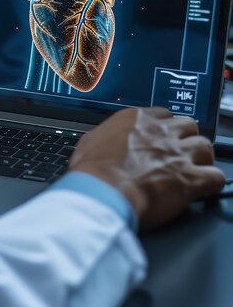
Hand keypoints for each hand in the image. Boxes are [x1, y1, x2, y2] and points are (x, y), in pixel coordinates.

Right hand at [68, 107, 224, 231]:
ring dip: (202, 158)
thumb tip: (104, 145)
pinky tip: (204, 189)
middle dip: (186, 138)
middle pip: (188, 125)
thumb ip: (105, 138)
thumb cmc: (92, 171)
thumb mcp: (89, 142)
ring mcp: (178, 154)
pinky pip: (216, 177)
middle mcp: (161, 132)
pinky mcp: (190, 179)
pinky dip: (212, 183)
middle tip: (180, 152)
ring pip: (206, 146)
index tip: (161, 137)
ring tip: (194, 169)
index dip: (163, 127)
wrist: (102, 191)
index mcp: (136, 119)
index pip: (162, 114)